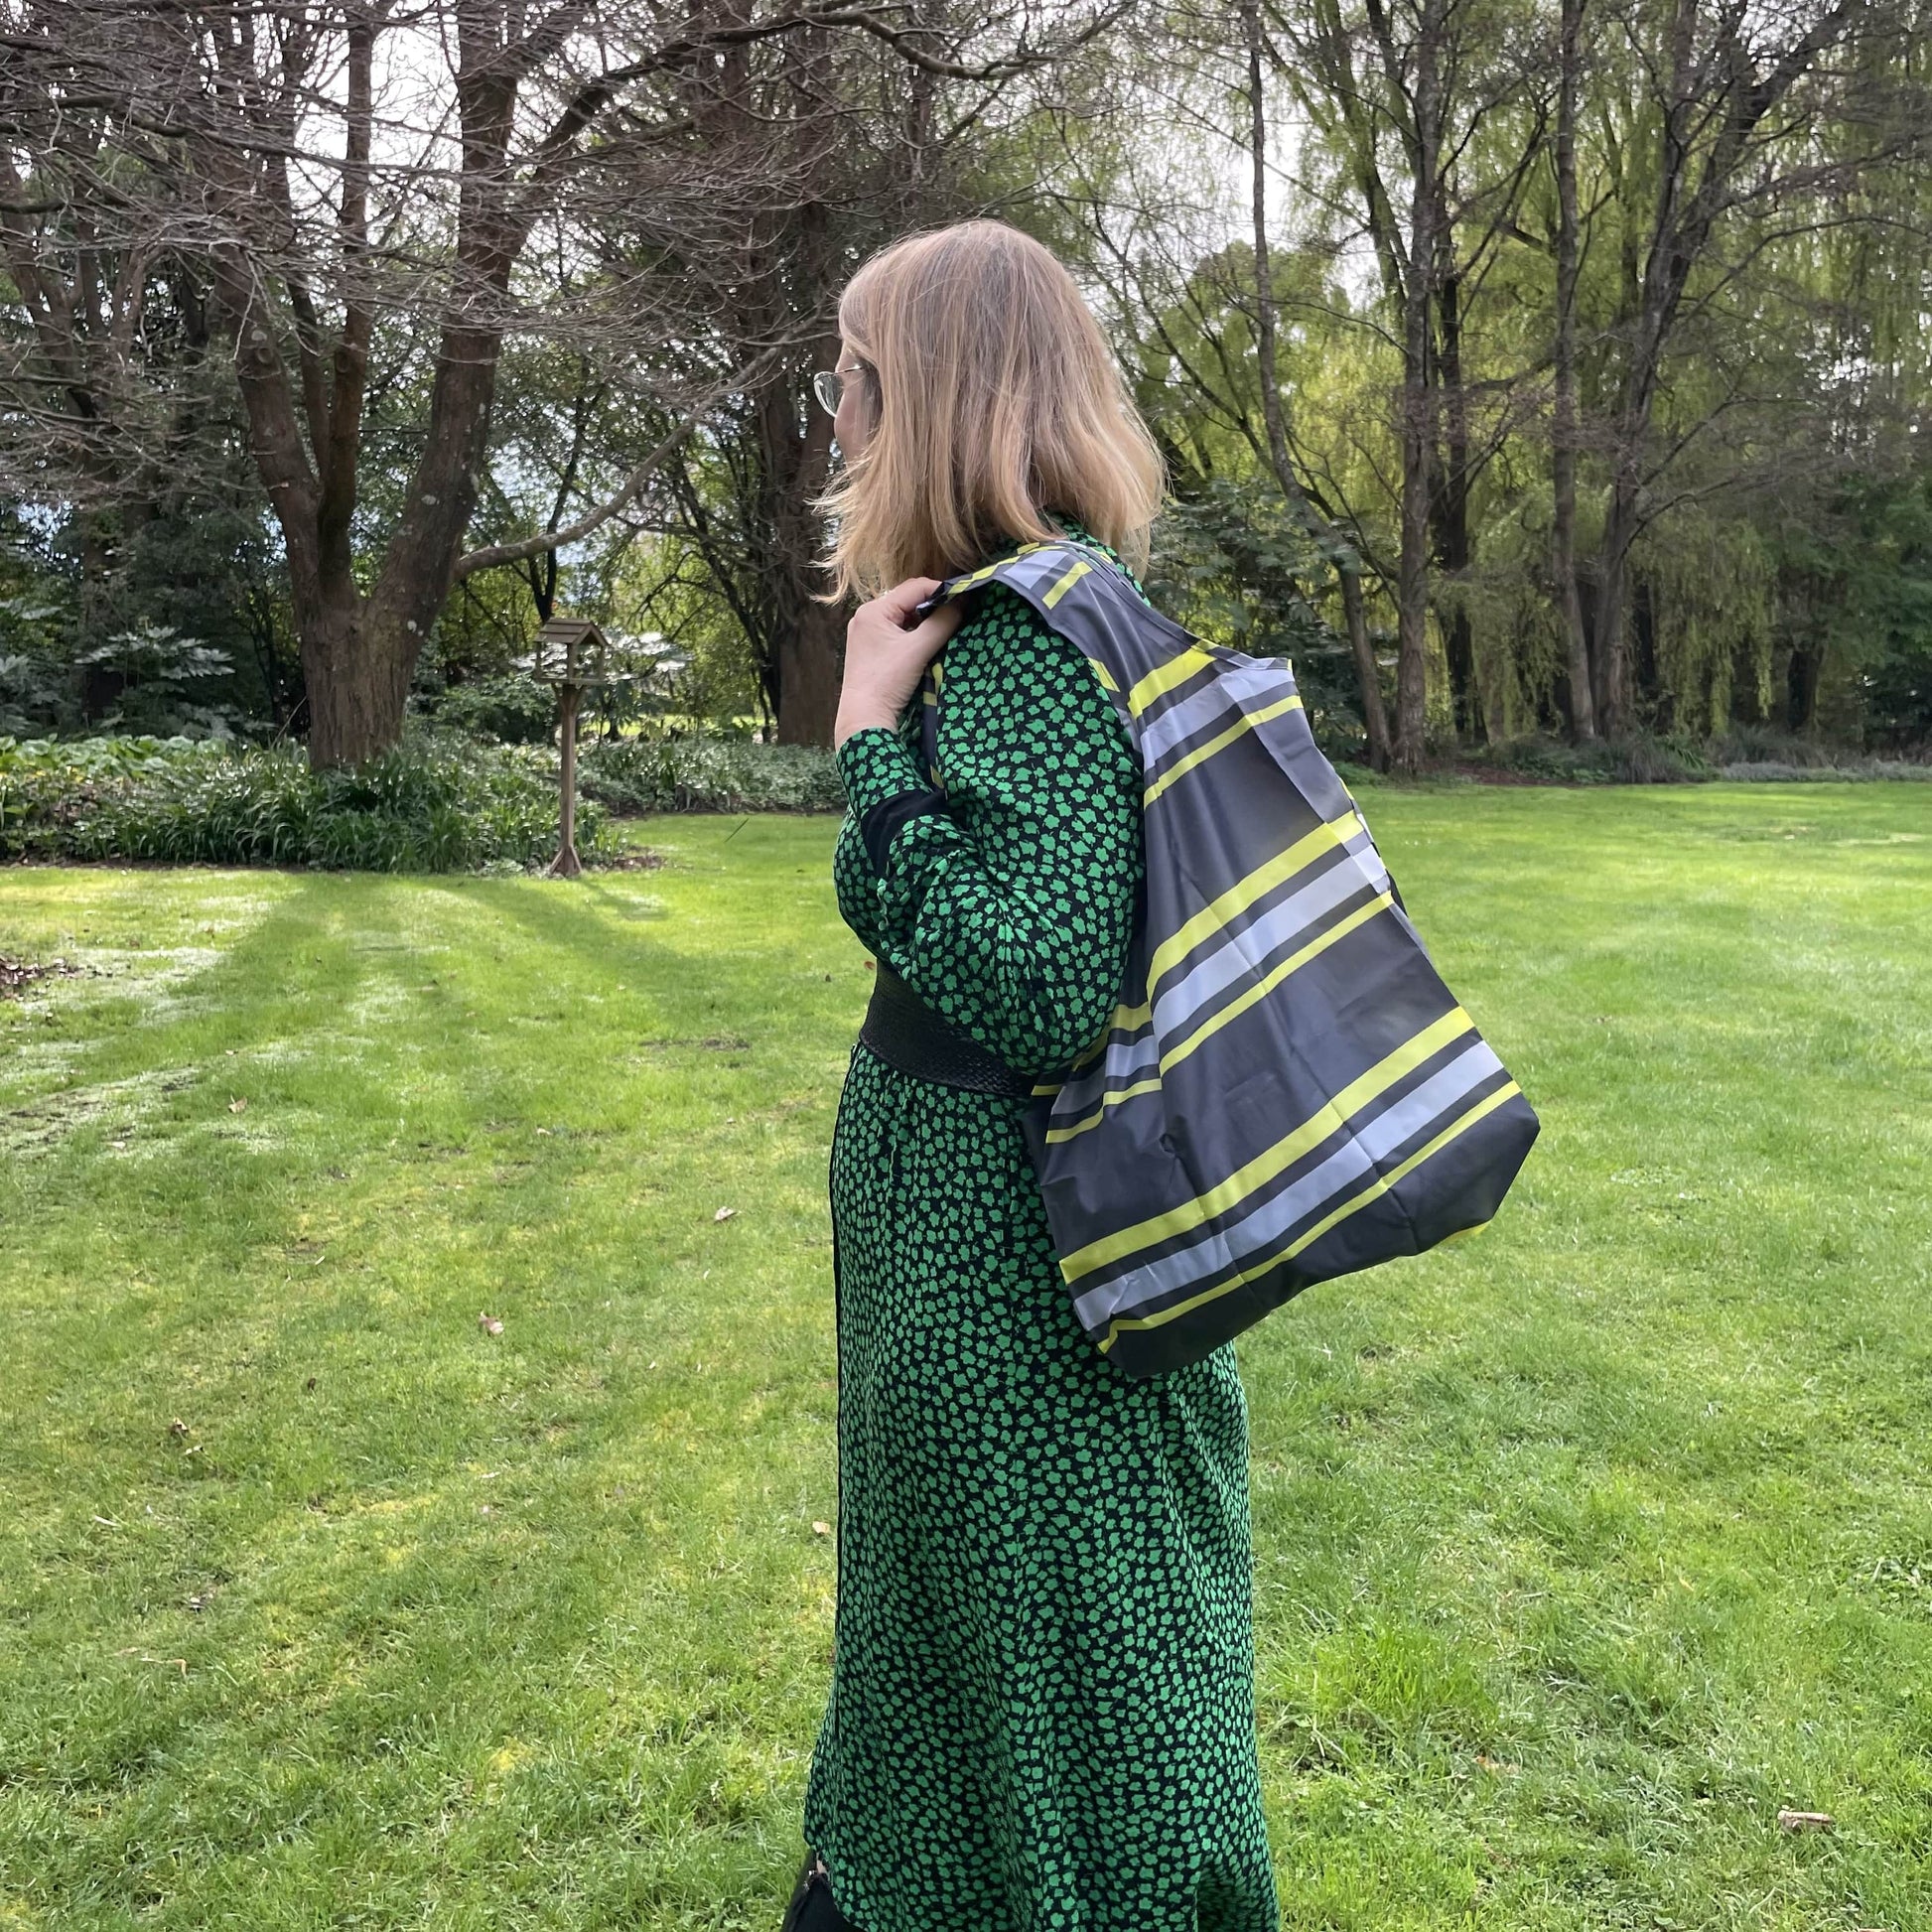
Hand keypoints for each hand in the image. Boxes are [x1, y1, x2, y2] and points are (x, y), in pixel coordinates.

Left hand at [833, 577, 964, 749]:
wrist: (865, 718)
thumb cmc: (887, 682)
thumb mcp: (918, 649)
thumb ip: (942, 623)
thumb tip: (963, 602)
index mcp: (873, 610)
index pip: (915, 587)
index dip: (942, 590)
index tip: (965, 599)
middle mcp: (866, 616)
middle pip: (908, 601)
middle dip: (933, 607)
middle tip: (957, 615)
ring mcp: (866, 633)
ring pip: (903, 617)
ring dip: (924, 622)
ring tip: (944, 631)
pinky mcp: (869, 649)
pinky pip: (896, 631)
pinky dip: (913, 635)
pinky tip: (926, 646)